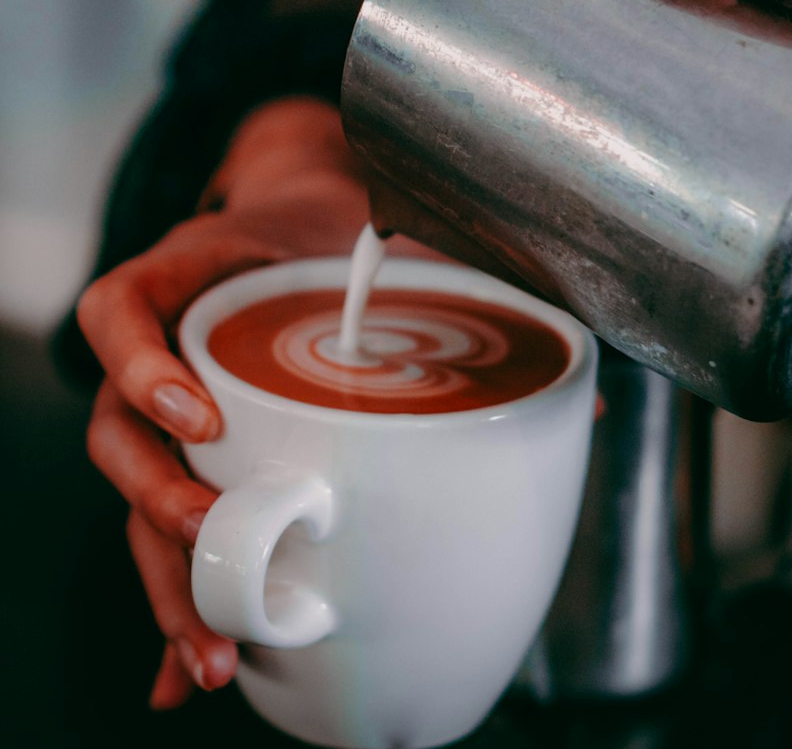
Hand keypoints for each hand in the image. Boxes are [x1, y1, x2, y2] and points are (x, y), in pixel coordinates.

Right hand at [78, 98, 404, 707]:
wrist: (297, 217)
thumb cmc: (326, 227)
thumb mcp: (380, 235)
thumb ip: (460, 286)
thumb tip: (579, 390)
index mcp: (192, 277)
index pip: (120, 310)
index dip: (142, 366)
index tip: (200, 412)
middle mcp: (163, 346)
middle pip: (116, 432)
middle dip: (156, 499)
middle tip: (214, 536)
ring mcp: (168, 403)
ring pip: (133, 496)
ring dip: (163, 574)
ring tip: (209, 643)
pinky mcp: (190, 452)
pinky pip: (161, 528)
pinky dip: (170, 600)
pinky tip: (184, 671)